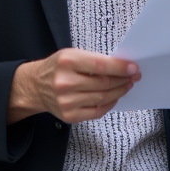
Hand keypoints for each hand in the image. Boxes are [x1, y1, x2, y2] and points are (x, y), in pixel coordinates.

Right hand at [8, 48, 141, 124]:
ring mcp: (67, 102)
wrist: (35, 86)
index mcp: (67, 62)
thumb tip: (121, 67)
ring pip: (103, 98)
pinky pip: (97, 112)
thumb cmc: (57, 67)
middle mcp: (65, 83)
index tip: (134, 68)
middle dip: (123, 80)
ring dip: (119, 92)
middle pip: (104, 84)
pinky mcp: (69, 116)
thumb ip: (94, 60)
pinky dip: (109, 104)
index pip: (101, 66)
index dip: (120, 68)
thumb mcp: (71, 55)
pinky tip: (114, 97)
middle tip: (134, 76)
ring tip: (127, 85)